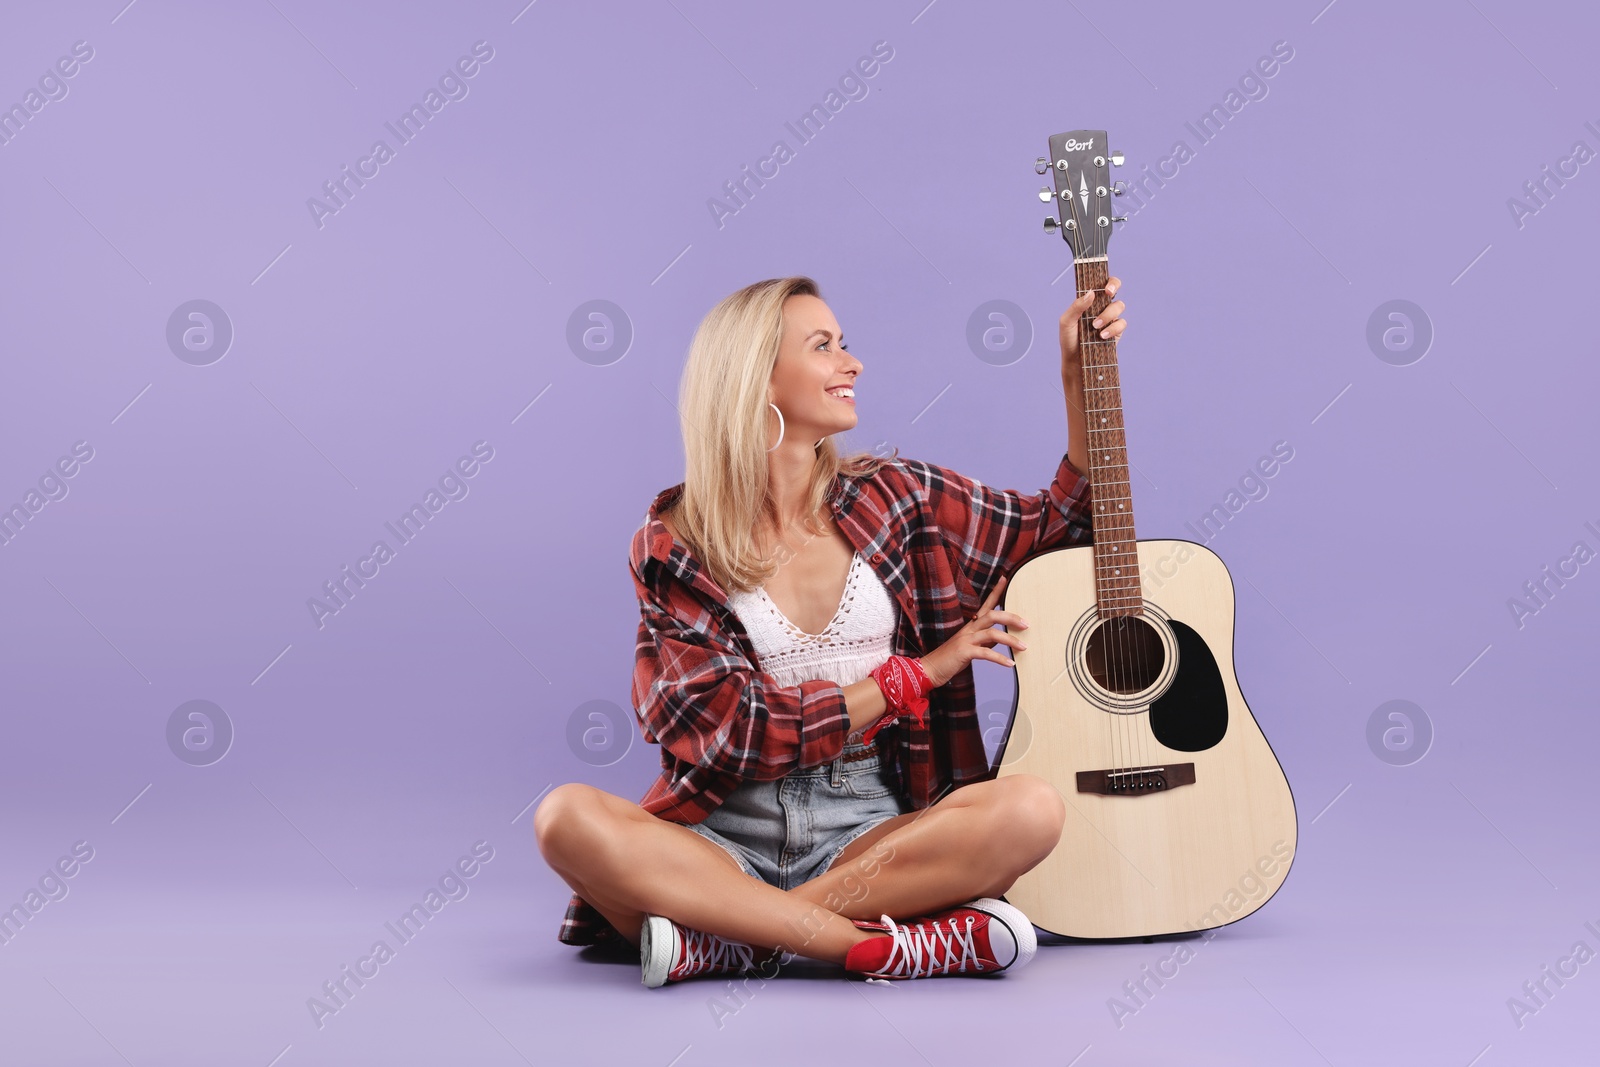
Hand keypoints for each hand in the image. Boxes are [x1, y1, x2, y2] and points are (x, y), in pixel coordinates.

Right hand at [919, 574, 1029, 688]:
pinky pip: (986, 653)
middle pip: (992, 615)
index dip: (995, 591)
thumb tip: (1000, 640)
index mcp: (970, 625)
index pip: (985, 604)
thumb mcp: (970, 647)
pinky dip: (1000, 659)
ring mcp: (965, 639)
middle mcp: (968, 629)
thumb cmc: (951, 658)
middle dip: (1011, 618)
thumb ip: (985, 642)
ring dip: (1010, 640)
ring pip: (992, 634)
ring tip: (1024, 647)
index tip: (1005, 578)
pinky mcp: (964, 652)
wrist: (931, 669)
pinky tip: (1010, 664)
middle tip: (1027, 624)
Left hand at [1059, 275, 1125, 378]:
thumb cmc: (1069, 340)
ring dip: (1108, 314)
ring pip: (1118, 305)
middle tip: (1108, 294)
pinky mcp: (1117, 331)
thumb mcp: (1066, 322)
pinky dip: (1113, 328)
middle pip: (1114, 287)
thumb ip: (1076, 306)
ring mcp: (1110, 317)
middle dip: (1114, 286)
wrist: (1075, 361)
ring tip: (1095, 326)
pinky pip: (1122, 323)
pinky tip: (1102, 336)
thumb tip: (1091, 292)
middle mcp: (1100, 306)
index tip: (1105, 287)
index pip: (1099, 282)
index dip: (1105, 279)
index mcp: (1088, 300)